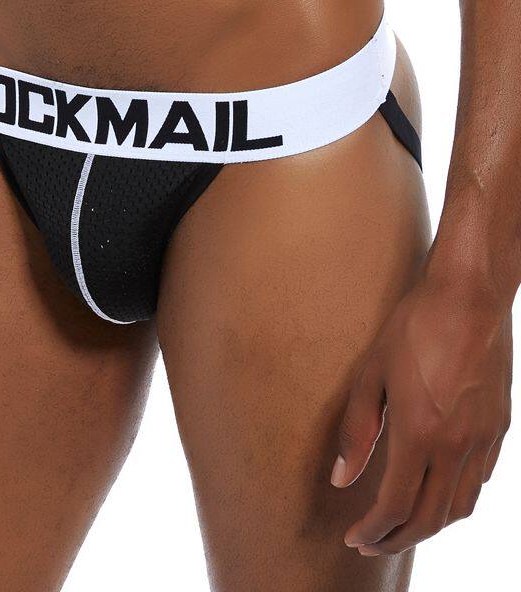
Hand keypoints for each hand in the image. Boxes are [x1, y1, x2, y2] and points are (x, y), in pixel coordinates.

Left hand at [331, 270, 511, 554]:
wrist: (469, 298)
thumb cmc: (413, 329)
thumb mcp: (371, 375)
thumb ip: (357, 431)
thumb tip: (341, 480)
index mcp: (420, 434)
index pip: (396, 506)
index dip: (373, 530)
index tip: (353, 538)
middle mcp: (457, 446)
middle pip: (429, 519)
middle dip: (397, 539)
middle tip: (372, 543)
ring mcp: (484, 440)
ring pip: (459, 507)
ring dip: (427, 525)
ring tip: (399, 525)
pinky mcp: (499, 429)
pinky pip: (478, 482)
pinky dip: (453, 501)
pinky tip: (433, 492)